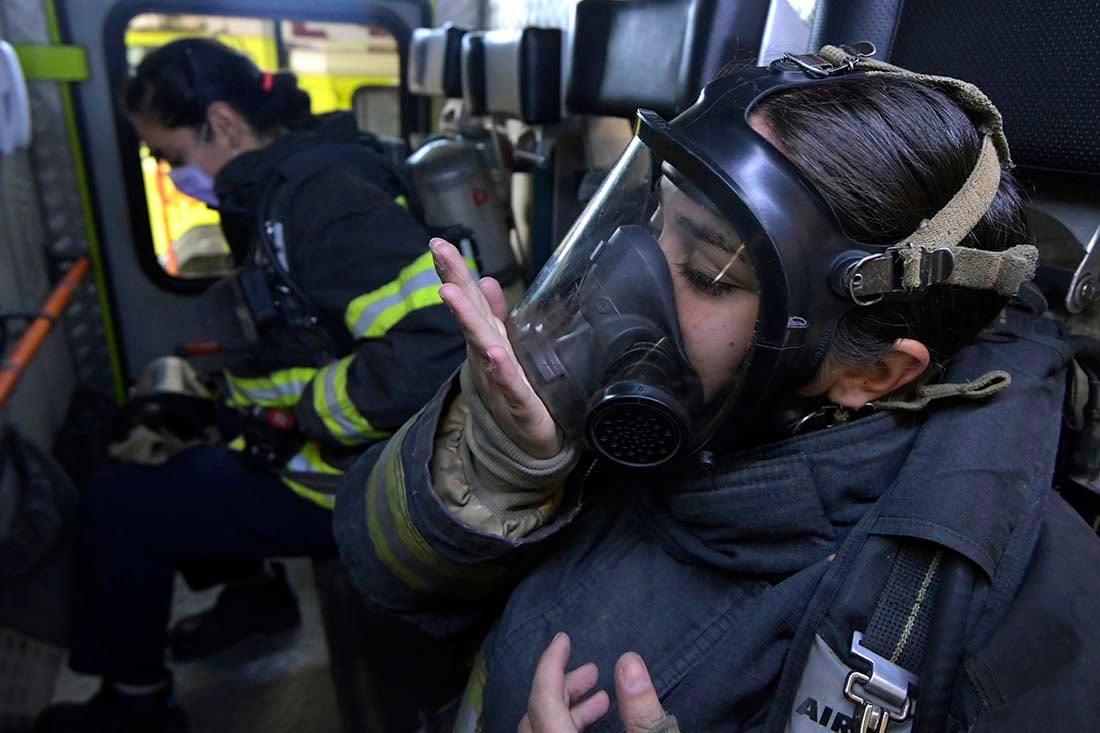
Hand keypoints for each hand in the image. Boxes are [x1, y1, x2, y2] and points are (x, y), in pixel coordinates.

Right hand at [431, 238, 560, 458]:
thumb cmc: (516, 389)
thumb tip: (485, 280)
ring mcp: (499, 378)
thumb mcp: (505, 346)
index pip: (468, 300)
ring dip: (467, 319)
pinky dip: (501, 369)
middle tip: (439, 253)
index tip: (437, 244)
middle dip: (454, 283)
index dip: (454, 272)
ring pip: (482, 345)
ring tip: (452, 294)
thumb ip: (495, 315)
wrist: (529, 441)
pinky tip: (495, 353)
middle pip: (469, 314)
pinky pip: (509, 383)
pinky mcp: (519, 403)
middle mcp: (487, 354)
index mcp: (487, 338)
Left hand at [518, 633, 669, 732]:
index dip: (550, 666)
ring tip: (601, 698)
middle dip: (563, 687)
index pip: (543, 702)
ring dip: (568, 709)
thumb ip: (643, 713)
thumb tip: (629, 661)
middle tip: (592, 672)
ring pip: (542, 731)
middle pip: (537, 715)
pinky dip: (566, 726)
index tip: (562, 639)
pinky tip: (596, 723)